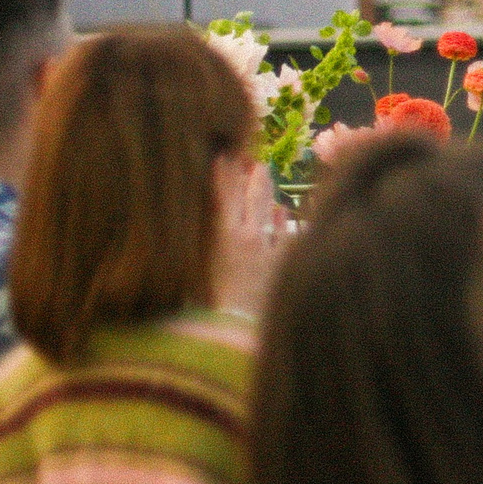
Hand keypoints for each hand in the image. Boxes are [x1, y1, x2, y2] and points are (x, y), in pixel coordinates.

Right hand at [212, 158, 286, 317]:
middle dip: (251, 174)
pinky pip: (285, 232)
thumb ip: (203, 238)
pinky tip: (281, 209)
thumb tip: (207, 215)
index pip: (224, 194)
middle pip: (251, 195)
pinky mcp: (282, 260)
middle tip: (251, 158)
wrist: (234, 329)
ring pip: (270, 209)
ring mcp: (268, 247)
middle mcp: (247, 236)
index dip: (224, 173)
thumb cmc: (206, 303)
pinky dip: (282, 218)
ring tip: (264, 173)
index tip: (223, 155)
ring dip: (266, 190)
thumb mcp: (197, 266)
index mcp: (222, 236)